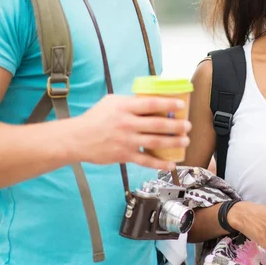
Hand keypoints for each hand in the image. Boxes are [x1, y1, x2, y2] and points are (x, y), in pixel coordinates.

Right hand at [73, 94, 190, 169]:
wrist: (78, 138)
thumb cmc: (95, 118)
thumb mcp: (111, 102)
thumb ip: (130, 101)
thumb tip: (149, 100)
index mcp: (125, 107)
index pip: (151, 104)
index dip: (168, 103)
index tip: (181, 104)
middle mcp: (127, 123)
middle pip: (158, 124)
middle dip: (177, 125)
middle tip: (188, 126)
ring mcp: (127, 141)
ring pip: (156, 142)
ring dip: (174, 142)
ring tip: (185, 141)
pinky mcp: (124, 155)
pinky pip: (146, 161)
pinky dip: (160, 163)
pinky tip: (171, 164)